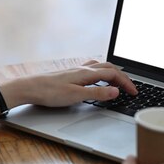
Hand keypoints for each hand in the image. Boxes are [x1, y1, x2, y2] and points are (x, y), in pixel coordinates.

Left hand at [0, 60, 137, 107]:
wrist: (29, 88)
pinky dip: (100, 72)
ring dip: (112, 72)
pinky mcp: (69, 73)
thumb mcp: (76, 96)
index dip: (126, 83)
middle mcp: (82, 68)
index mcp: (87, 73)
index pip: (113, 74)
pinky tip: (96, 79)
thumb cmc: (49, 93)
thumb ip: (98, 94)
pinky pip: (91, 69)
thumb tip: (116, 91)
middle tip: (130, 88)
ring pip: (99, 66)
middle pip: (109, 67)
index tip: (134, 92)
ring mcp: (75, 70)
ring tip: (117, 82)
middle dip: (122, 77)